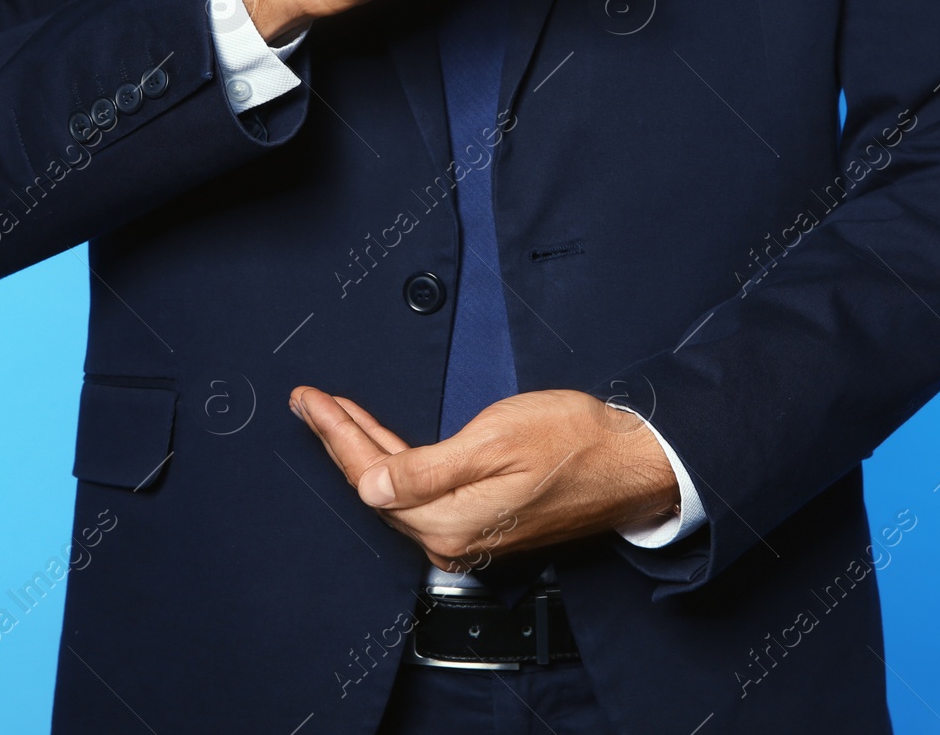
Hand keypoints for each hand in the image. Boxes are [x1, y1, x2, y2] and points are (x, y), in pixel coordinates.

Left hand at [289, 386, 677, 572]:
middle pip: (376, 485)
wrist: (631, 465)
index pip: (371, 475)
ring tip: (333, 415)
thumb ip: (427, 469)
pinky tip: (383, 443)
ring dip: (362, 449)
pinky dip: (394, 461)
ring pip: (396, 489)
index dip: (335, 434)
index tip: (308, 400)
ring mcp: (468, 534)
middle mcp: (452, 538)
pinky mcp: (482, 522)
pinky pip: (421, 492)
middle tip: (307, 402)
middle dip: (338, 439)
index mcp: (449, 522)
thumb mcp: (496, 441)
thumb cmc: (575, 442)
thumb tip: (370, 486)